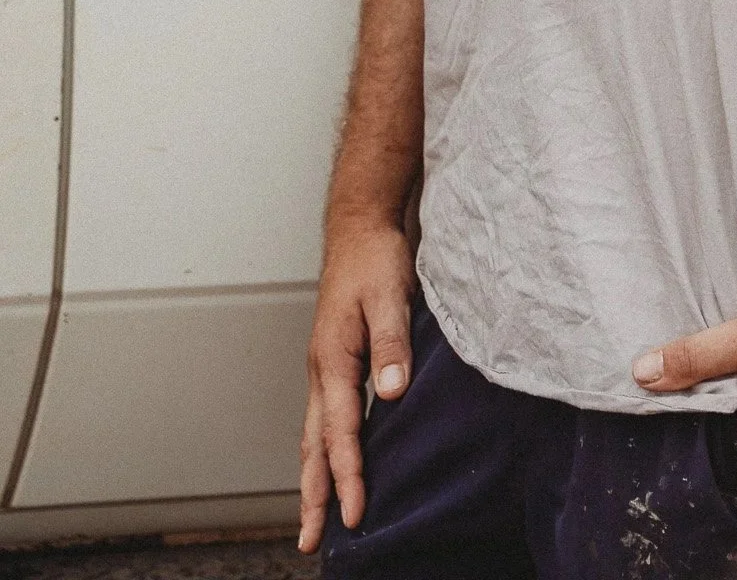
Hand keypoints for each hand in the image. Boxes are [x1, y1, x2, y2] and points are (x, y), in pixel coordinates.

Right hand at [298, 222, 415, 553]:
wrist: (360, 227)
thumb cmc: (375, 259)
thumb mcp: (391, 296)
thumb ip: (393, 344)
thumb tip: (391, 393)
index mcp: (333, 359)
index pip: (341, 431)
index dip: (348, 476)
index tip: (355, 514)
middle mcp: (322, 370)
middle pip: (314, 446)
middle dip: (313, 496)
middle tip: (310, 542)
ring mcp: (324, 367)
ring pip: (314, 435)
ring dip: (314, 478)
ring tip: (315, 518)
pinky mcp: (335, 361)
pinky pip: (325, 417)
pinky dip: (325, 449)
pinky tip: (333, 462)